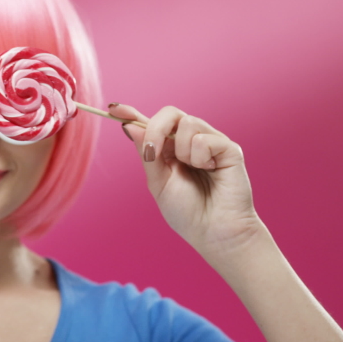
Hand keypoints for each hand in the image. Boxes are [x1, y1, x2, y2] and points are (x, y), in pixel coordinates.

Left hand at [109, 104, 261, 261]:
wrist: (214, 233)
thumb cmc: (187, 212)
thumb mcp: (158, 183)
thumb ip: (146, 154)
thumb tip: (128, 126)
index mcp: (169, 150)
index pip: (151, 124)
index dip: (132, 113)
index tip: (113, 108)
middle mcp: (190, 141)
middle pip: (169, 113)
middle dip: (155, 129)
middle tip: (154, 153)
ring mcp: (210, 142)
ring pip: (187, 122)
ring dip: (182, 150)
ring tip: (193, 170)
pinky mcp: (229, 148)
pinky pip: (204, 138)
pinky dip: (200, 157)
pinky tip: (210, 171)